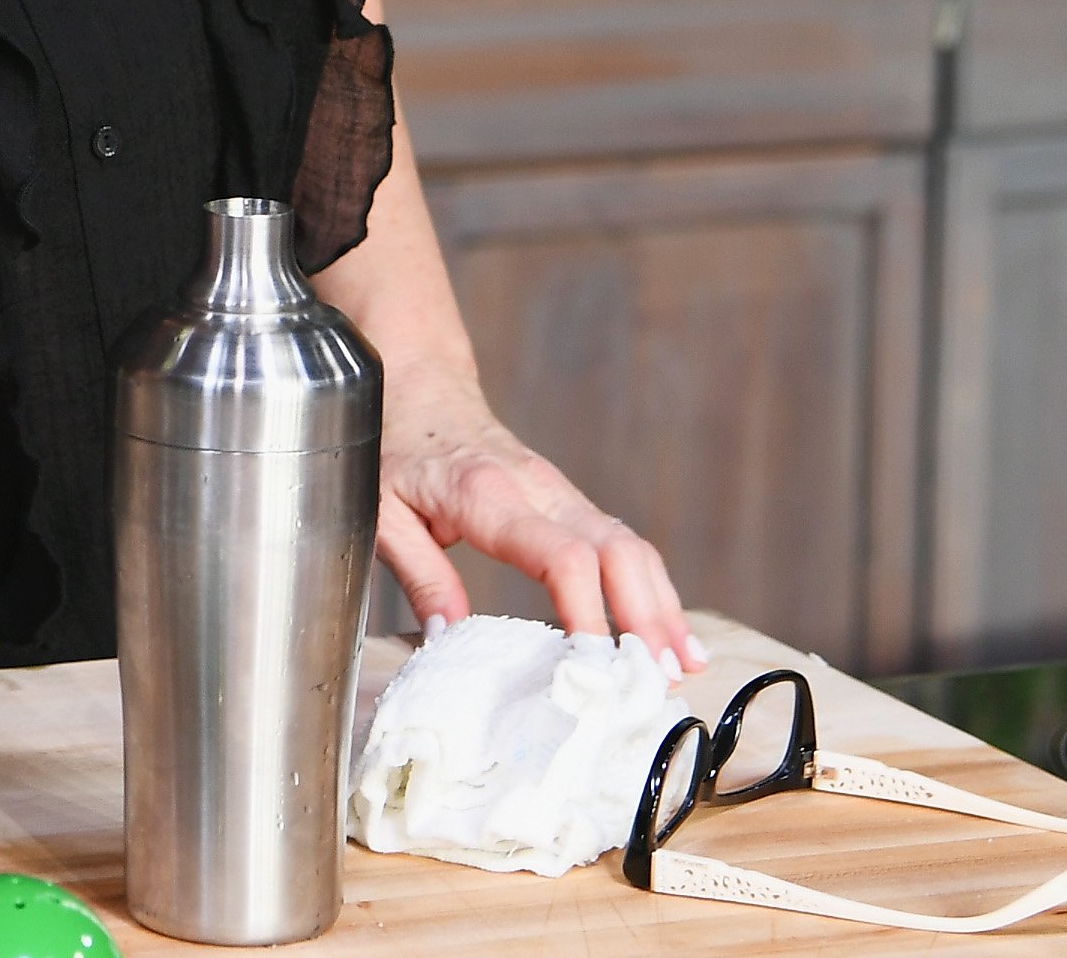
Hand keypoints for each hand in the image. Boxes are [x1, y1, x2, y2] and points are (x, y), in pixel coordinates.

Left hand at [375, 365, 701, 675]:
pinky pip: (621, 543)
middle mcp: (539, 489)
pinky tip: (668, 629)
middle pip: (616, 551)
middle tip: (661, 680)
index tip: (597, 666)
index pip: (561, 556)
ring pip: (630, 546)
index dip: (588, 613)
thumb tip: (447, 640)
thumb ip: (419, 575)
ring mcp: (560, 493)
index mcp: (487, 495)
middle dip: (647, 617)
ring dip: (662, 606)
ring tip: (683, 667)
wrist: (419, 385)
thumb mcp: (382, 512)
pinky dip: (651, 586)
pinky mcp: (568, 502)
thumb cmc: (396, 446)